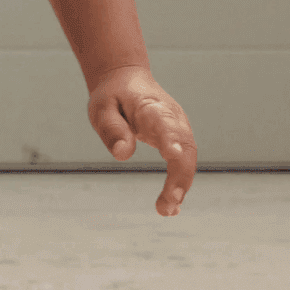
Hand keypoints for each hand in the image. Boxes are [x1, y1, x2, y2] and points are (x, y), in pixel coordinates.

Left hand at [88, 67, 196, 216]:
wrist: (126, 79)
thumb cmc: (113, 95)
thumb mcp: (102, 108)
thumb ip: (112, 129)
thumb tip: (122, 154)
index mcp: (152, 107)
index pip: (166, 124)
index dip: (172, 141)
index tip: (173, 156)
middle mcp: (172, 118)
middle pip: (185, 148)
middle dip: (180, 177)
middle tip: (168, 203)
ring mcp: (179, 128)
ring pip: (188, 158)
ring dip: (181, 185)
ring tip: (167, 210)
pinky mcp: (178, 138)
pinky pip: (184, 162)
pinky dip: (180, 183)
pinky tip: (171, 206)